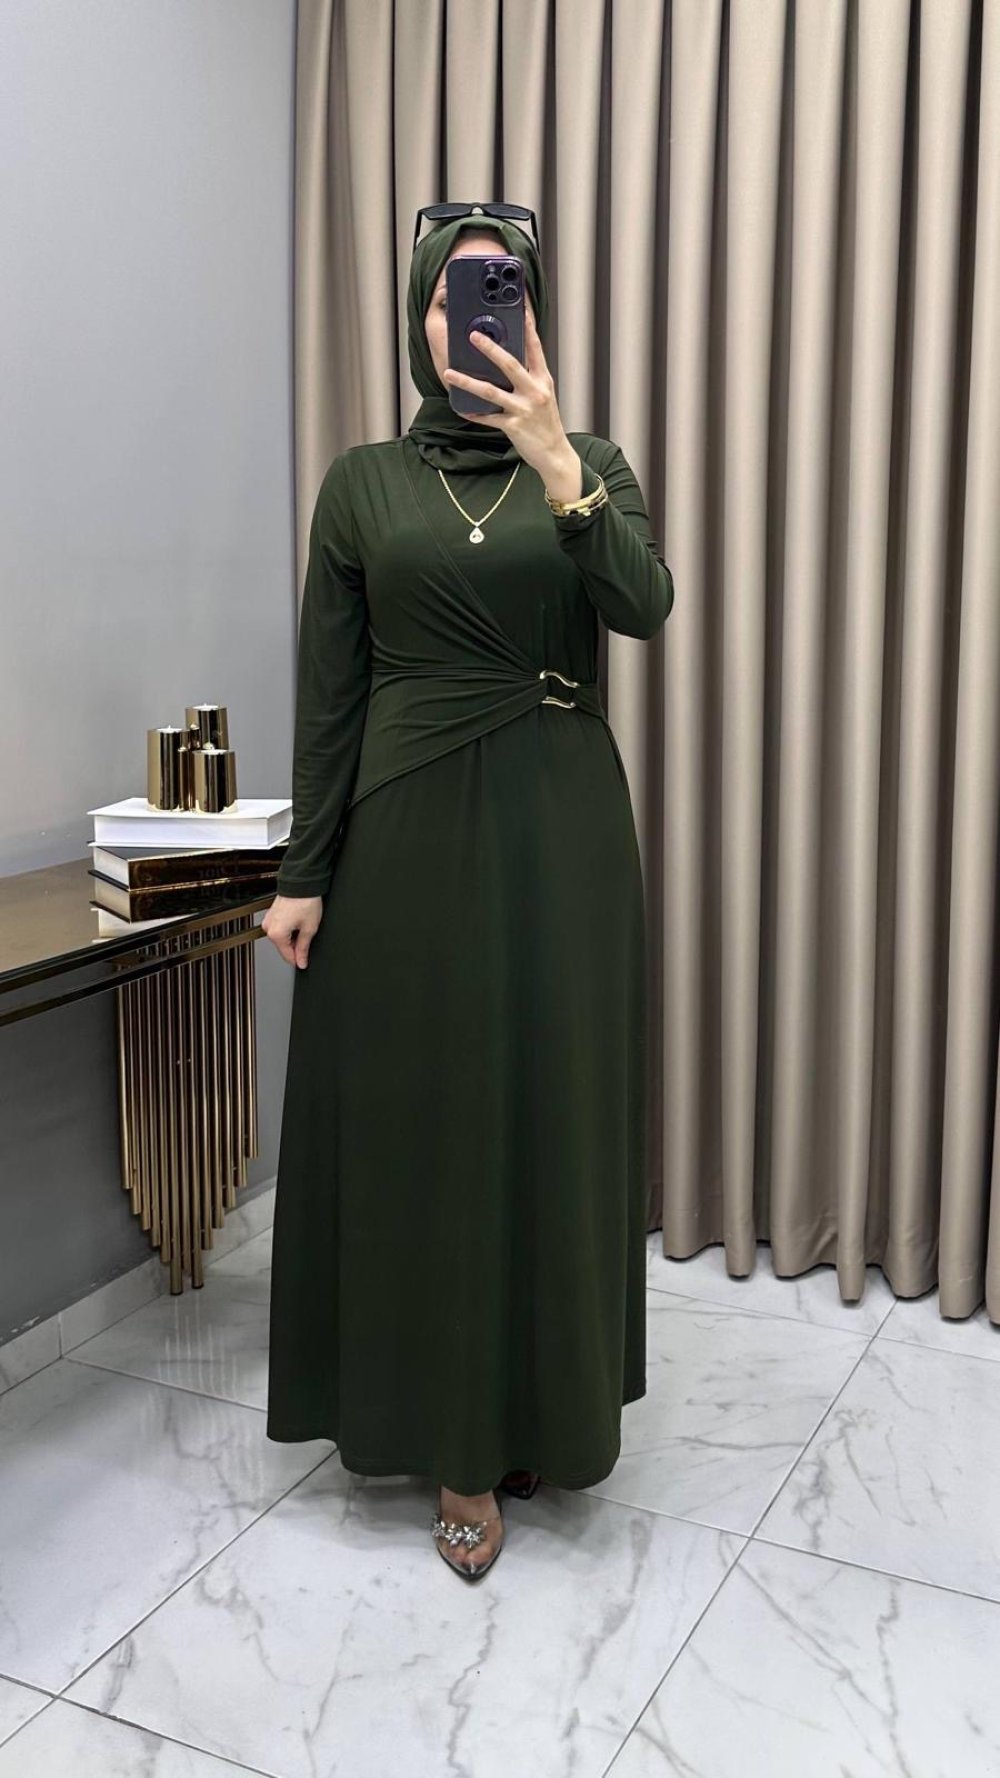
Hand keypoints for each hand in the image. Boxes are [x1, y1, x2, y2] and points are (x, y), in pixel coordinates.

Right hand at [262, 893, 322, 968]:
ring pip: (282, 938)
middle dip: (296, 947)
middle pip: (284, 947)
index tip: (305, 962)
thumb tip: (301, 960)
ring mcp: (269, 920)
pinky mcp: (272, 914)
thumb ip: (304, 948)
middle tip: (309, 937)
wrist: (302, 883)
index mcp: (276, 934)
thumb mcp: (309, 928)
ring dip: (293, 937)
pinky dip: (289, 929)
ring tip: (304, 925)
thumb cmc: (305, 901)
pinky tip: (298, 921)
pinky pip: (280, 928)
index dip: (299, 960)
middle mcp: (269, 927)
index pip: (287, 956)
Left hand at [441, 309, 574, 483]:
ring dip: (467, 382)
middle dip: (490, 349)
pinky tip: (461, 409)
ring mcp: (524, 409)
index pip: (535, 348)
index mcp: (543, 380)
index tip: (520, 309)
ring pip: (491, 392)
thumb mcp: (544, 395)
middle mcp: (535, 392)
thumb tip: (507, 361)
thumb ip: (529, 377)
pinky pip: (488, 418)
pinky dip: (474, 414)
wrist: (555, 454)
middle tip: (473, 336)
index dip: (528, 327)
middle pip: (510, 364)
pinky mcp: (514, 426)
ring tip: (449, 373)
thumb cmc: (546, 423)